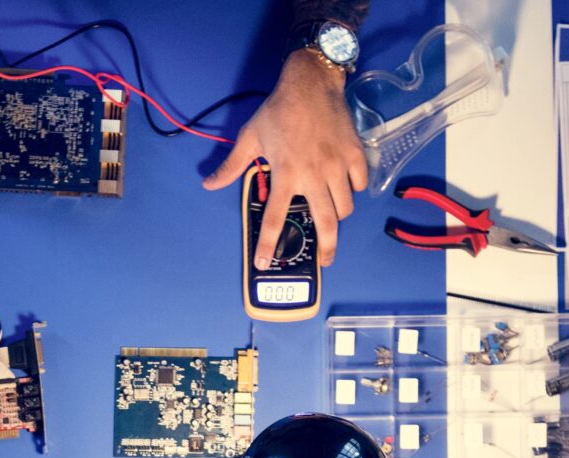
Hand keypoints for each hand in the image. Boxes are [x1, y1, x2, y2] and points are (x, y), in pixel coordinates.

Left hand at [203, 52, 367, 266]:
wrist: (310, 82)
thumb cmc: (277, 110)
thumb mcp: (250, 137)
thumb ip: (231, 166)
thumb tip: (209, 184)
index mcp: (286, 174)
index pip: (276, 219)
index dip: (269, 245)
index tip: (265, 263)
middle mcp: (314, 175)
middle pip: (327, 224)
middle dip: (328, 248)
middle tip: (325, 260)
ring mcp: (338, 165)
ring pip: (345, 206)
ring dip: (338, 214)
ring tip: (332, 214)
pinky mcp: (355, 154)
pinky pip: (360, 183)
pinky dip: (354, 188)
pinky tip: (346, 185)